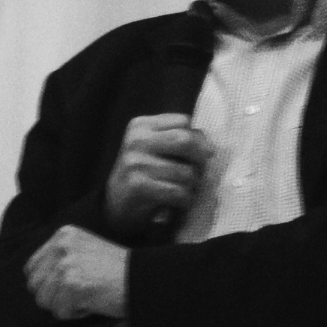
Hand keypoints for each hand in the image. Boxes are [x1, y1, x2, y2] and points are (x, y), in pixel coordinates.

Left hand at [24, 225, 127, 319]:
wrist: (141, 278)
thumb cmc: (116, 270)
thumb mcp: (84, 250)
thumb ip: (59, 258)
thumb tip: (34, 282)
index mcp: (64, 234)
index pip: (31, 268)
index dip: (46, 283)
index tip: (69, 284)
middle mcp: (62, 245)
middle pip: (34, 285)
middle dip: (54, 296)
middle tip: (80, 291)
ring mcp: (66, 264)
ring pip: (44, 301)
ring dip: (65, 305)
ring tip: (88, 294)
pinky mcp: (72, 284)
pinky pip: (59, 312)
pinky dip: (75, 313)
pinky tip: (93, 300)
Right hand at [105, 113, 211, 234]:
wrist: (116, 205)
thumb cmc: (144, 173)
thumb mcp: (155, 147)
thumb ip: (178, 139)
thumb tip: (210, 148)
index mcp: (141, 125)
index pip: (184, 121)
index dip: (198, 138)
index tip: (198, 154)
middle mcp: (137, 140)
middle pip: (186, 140)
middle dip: (200, 159)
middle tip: (199, 172)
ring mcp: (136, 162)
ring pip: (187, 171)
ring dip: (193, 185)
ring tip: (184, 189)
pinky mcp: (138, 186)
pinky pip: (179, 192)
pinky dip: (185, 200)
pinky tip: (177, 202)